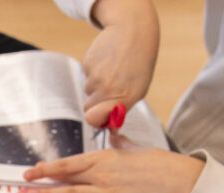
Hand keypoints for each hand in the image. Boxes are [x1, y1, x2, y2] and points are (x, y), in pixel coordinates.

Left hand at [23, 147, 203, 192]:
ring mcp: (108, 190)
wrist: (175, 178)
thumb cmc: (155, 162)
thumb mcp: (132, 148)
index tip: (33, 170)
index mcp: (104, 157)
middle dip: (43, 181)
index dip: (48, 167)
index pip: (69, 163)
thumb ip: (118, 143)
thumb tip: (114, 136)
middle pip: (66, 178)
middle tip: (25, 184)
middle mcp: (102, 173)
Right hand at [83, 0, 159, 126]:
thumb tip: (110, 128)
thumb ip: (121, 109)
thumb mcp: (137, 90)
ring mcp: (97, 76)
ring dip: (96, 84)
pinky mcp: (88, 64)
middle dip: (96, 103)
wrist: (133, 32)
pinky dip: (94, 70)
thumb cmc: (138, 64)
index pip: (95, 119)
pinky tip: (106, 61)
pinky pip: (85, 76)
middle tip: (111, 87)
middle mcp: (109, 89)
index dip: (94, 120)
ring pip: (87, 91)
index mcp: (124, 98)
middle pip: (88, 108)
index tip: (99, 117)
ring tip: (112, 70)